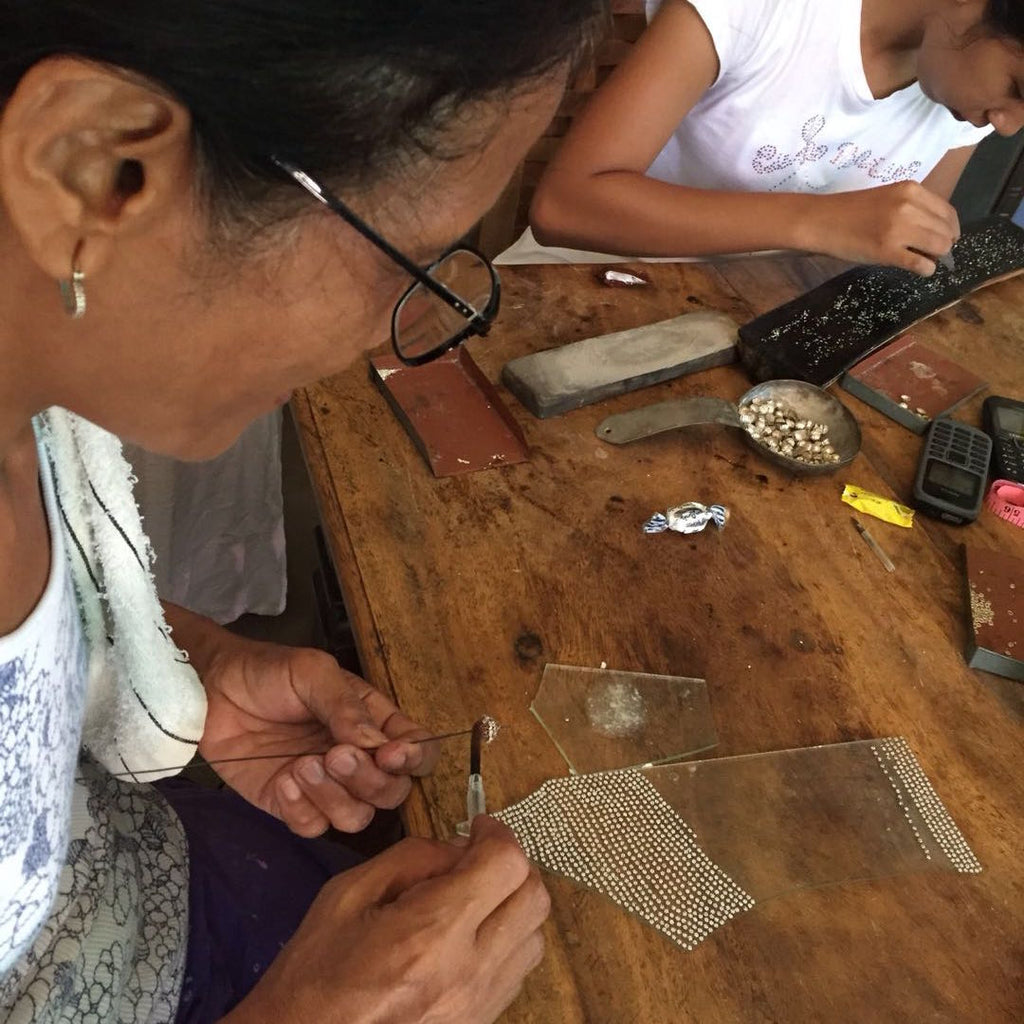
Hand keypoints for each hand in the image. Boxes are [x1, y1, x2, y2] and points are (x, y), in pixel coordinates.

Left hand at [197, 632, 439, 835]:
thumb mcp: (311, 672)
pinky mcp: (291, 806)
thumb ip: (346, 707)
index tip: (389, 754)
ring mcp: (326, 787)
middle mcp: (359, 758)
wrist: (211, 691)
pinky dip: (301, 809)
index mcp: (375, 722)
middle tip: (334, 754)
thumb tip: (378, 744)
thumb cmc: (268, 672)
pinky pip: (313, 827)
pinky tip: (282, 780)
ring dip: (333, 796)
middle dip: (368, 780)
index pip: (418, 750)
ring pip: (357, 817)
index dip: (414, 759)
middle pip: (393, 792)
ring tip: (301, 765)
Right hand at [220, 816, 550, 1023]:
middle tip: (479, 856)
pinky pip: (516, 971)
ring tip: (473, 898)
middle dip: (512, 865)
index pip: (506, 865)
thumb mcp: (348, 895)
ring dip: (513, 906)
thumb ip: (411, 858)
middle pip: (534, 898)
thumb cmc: (314, 976)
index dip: (496, 834)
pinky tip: (468, 936)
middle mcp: (466, 972)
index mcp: (431, 933)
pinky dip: (505, 942)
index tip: (478, 827)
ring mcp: (477, 1005)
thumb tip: (459, 846)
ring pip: (534, 937)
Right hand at [805, 181, 959, 275]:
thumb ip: (914, 208)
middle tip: (928, 252)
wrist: (821, 222)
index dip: (949, 230)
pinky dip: (925, 270)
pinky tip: (917, 269)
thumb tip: (939, 233)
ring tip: (920, 259)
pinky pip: (922, 265)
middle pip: (946, 232)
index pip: (948, 213)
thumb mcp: (888, 198)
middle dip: (943, 245)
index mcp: (911, 190)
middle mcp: (909, 207)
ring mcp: (898, 230)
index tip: (941, 239)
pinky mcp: (887, 252)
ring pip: (940, 248)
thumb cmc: (852, 212)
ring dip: (935, 257)